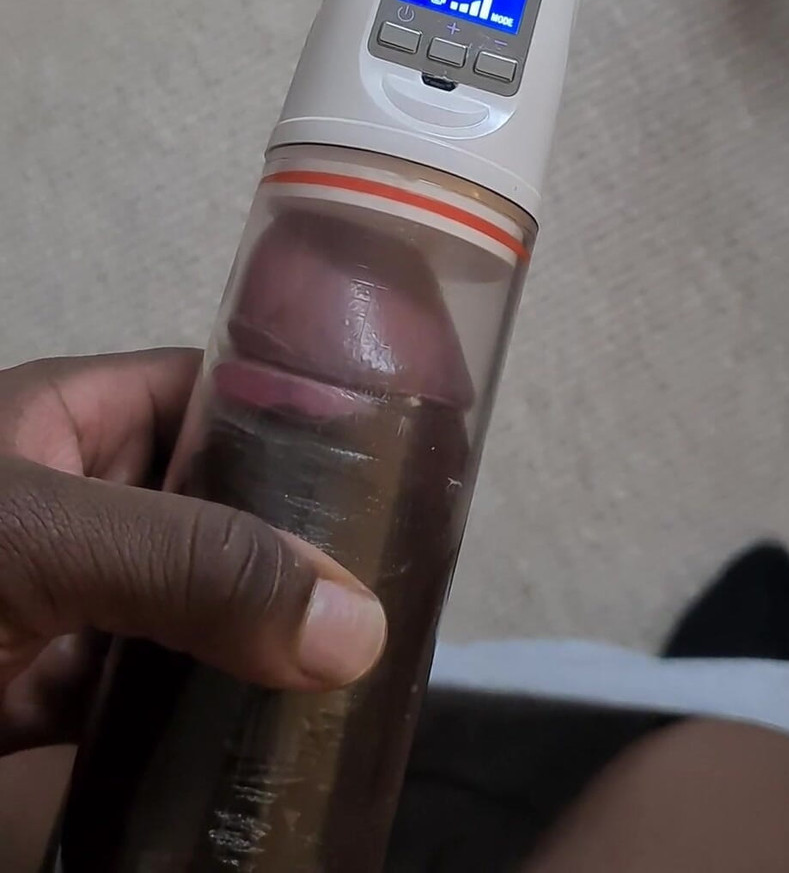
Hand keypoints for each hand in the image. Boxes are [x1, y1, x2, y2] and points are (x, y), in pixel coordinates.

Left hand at [0, 348, 385, 755]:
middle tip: (400, 590)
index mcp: (72, 420)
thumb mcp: (44, 535)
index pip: (215, 395)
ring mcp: (58, 607)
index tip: (401, 470)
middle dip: (298, 550)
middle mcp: (76, 506)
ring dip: (260, 646)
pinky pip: (140, 708)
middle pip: (216, 513)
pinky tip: (275, 742)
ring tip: (366, 669)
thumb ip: (190, 564)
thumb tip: (356, 625)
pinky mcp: (37, 701)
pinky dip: (199, 728)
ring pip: (188, 615)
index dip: (303, 420)